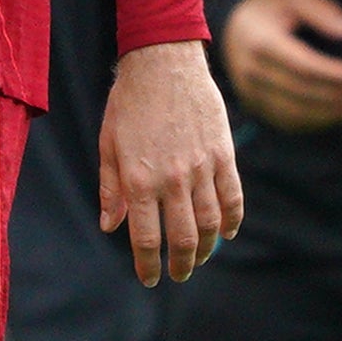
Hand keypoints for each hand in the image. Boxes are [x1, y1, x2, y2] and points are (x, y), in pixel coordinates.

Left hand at [94, 40, 243, 285]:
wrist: (163, 62)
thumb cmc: (129, 103)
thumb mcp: (108, 144)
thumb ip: (109, 188)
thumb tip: (109, 226)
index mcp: (138, 179)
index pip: (145, 238)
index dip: (148, 265)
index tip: (149, 278)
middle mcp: (171, 179)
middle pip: (182, 238)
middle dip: (179, 265)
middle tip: (177, 275)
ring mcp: (201, 167)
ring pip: (210, 224)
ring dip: (206, 248)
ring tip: (198, 258)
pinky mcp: (223, 154)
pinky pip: (233, 196)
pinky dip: (232, 219)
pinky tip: (226, 232)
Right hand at [222, 0, 341, 134]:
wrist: (228, 27)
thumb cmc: (269, 8)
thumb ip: (321, 10)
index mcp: (260, 40)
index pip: (300, 64)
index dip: (330, 73)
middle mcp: (251, 69)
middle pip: (299, 90)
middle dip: (335, 96)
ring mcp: (249, 91)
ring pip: (293, 111)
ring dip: (329, 114)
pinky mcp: (253, 104)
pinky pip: (285, 120)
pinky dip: (314, 122)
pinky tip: (338, 117)